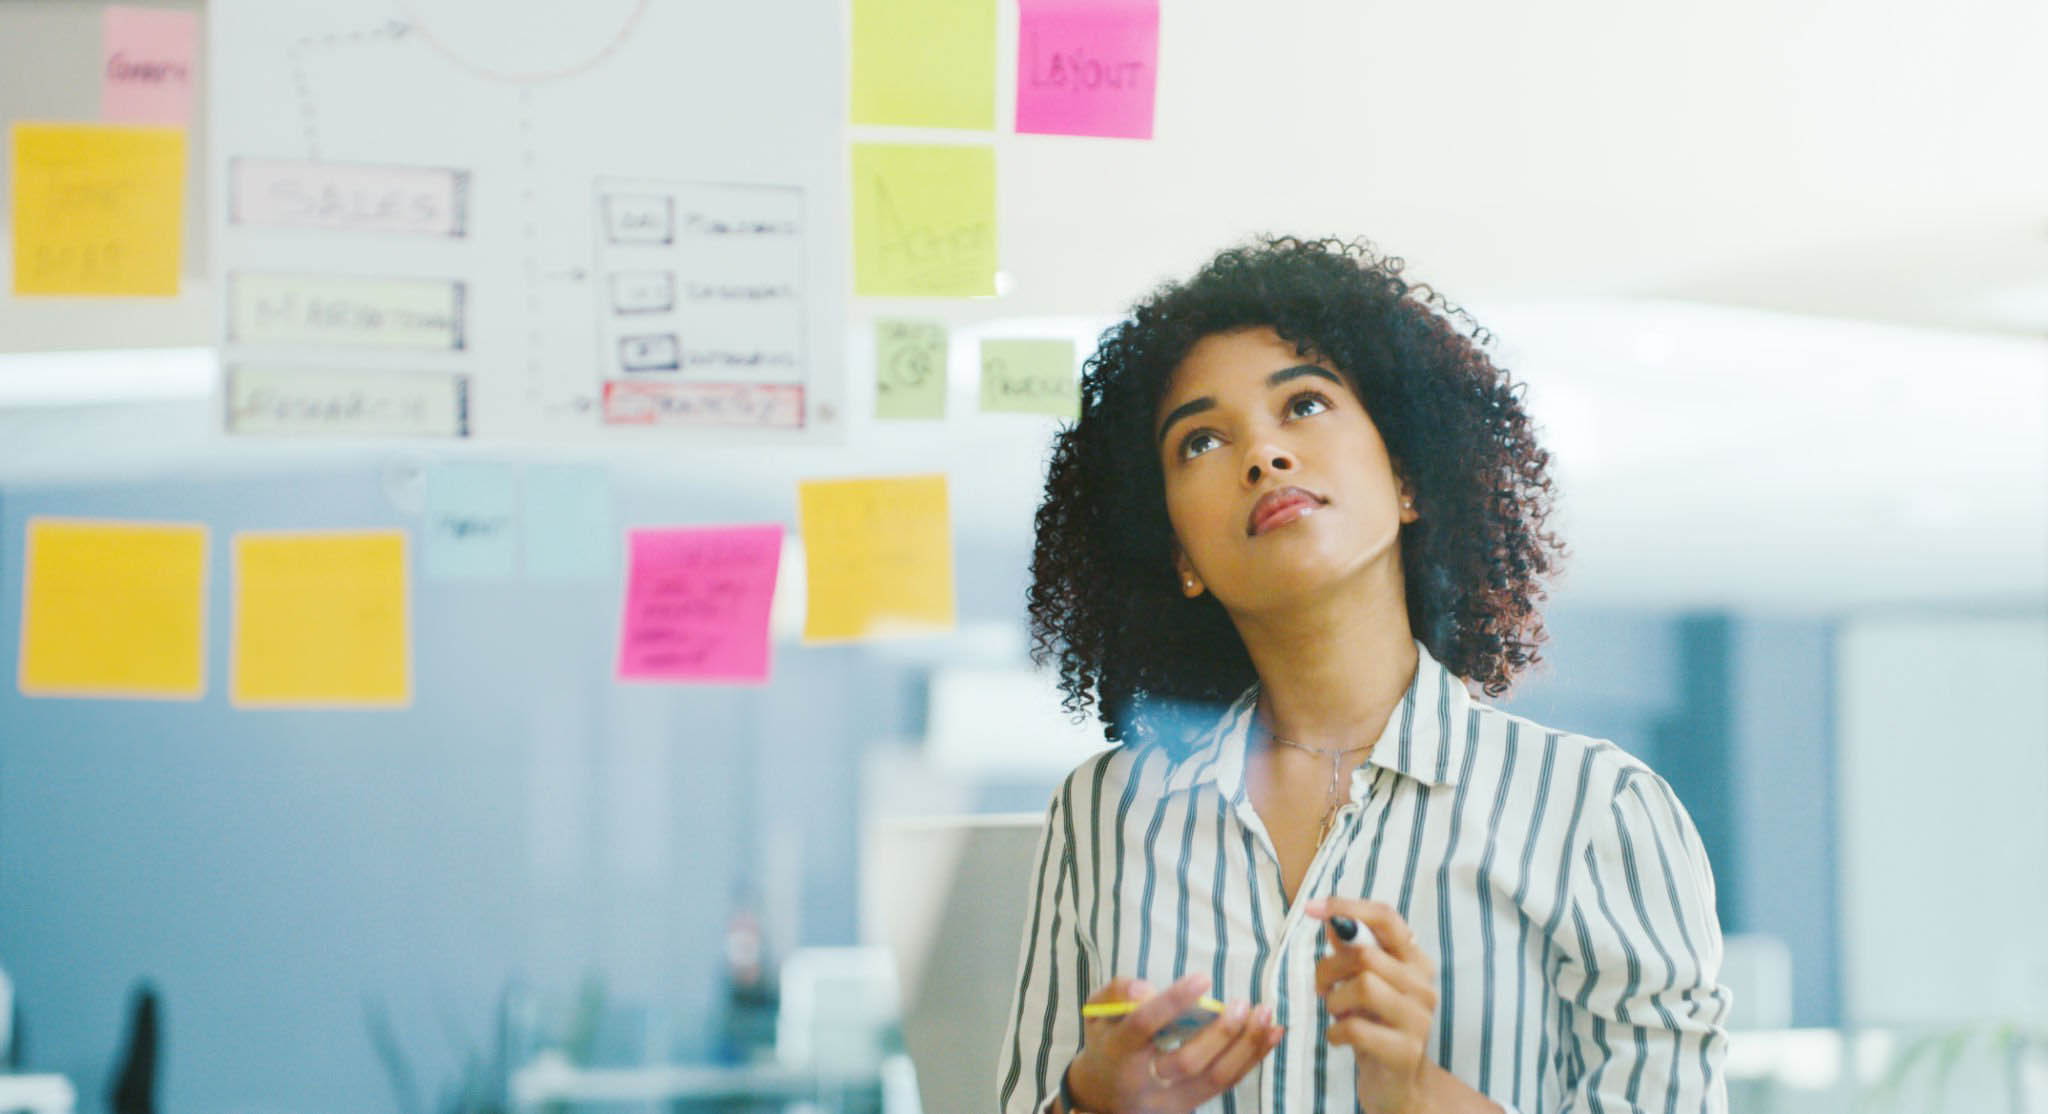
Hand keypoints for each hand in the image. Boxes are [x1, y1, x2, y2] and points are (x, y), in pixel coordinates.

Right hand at [1065, 974, 1283, 1113]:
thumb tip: (1145, 989)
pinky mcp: (1192, 1106)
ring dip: (1246, 1046)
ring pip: (1215, 1079)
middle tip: (1242, 1002)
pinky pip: (1228, 1083)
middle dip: (1220, 1033)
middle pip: (1186, 1062)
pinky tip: (1273, 1033)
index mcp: (1117, 1053)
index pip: (1142, 1027)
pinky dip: (1253, 1057)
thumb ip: (1116, 994)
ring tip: (1265, 1014)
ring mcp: (1171, 1101)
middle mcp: (1144, 1083)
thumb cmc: (1106, 1044)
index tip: (1203, 978)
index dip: (1172, 1002)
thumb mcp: (1097, 1013)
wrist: (1104, 1098)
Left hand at [1307, 898, 1438, 1113]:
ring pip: (1364, 986)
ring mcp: (1419, 1019)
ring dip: (1334, 1001)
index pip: (1386, 918)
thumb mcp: (1363, 982)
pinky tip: (1339, 1037)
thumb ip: (1349, 951)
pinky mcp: (1406, 1051)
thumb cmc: (1376, 1024)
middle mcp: (1422, 985)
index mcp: (1414, 960)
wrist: (1398, 1083)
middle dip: (1329, 968)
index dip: (1348, 908)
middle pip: (1365, 954)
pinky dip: (1336, 1031)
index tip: (1312, 908)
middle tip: (1321, 986)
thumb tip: (1329, 917)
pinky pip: (1357, 1028)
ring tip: (1336, 1013)